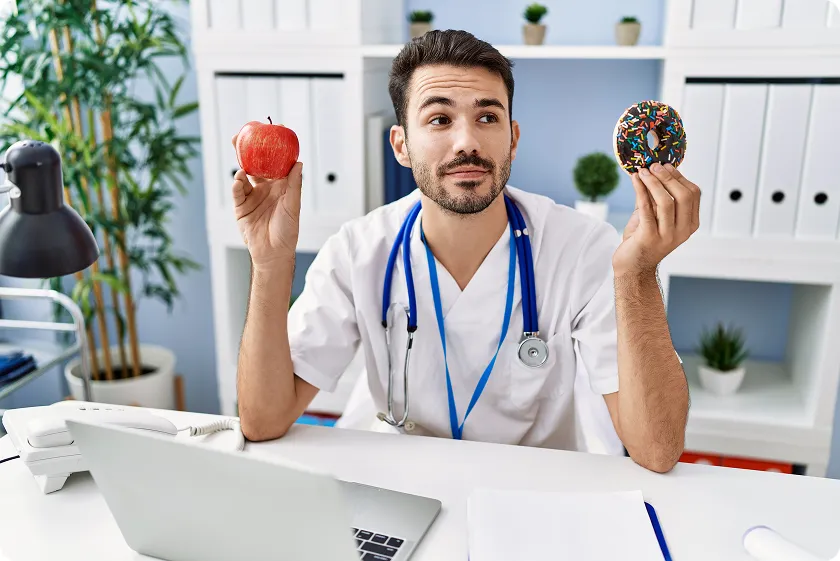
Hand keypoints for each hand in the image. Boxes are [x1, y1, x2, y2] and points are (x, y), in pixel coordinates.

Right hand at [231, 133, 302, 271]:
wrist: (273, 254)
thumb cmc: (288, 231)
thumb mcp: (293, 206)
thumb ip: (294, 185)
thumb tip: (298, 163)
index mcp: (281, 186)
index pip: (275, 162)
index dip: (272, 147)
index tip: (270, 130)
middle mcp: (266, 188)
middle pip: (255, 164)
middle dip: (247, 150)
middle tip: (241, 136)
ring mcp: (252, 196)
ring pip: (244, 176)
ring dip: (241, 167)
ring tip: (242, 164)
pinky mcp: (241, 207)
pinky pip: (237, 192)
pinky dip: (237, 184)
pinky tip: (239, 180)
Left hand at [612, 162, 699, 277]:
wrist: (632, 266)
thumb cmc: (643, 239)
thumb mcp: (655, 215)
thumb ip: (657, 196)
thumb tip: (653, 170)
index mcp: (690, 224)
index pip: (693, 194)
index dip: (679, 177)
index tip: (665, 165)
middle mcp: (682, 231)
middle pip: (683, 196)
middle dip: (668, 177)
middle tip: (653, 166)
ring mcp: (667, 236)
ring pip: (666, 202)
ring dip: (653, 182)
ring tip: (643, 171)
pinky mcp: (649, 238)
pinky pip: (646, 209)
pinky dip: (640, 190)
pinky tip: (635, 180)